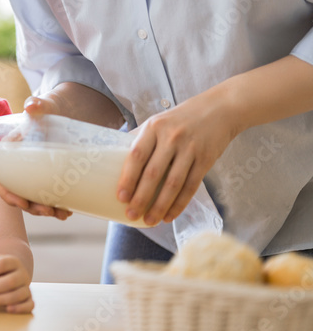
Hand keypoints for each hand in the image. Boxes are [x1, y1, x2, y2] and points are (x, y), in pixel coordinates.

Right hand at [0, 96, 72, 220]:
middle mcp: (17, 163)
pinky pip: (46, 196)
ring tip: (62, 213)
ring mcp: (31, 171)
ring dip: (45, 210)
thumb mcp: (44, 106)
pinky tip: (68, 209)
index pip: (1, 177)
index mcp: (10, 150)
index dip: (8, 194)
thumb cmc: (49, 108)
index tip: (23, 204)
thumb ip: (37, 105)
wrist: (65, 111)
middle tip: (49, 211)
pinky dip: (56, 206)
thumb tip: (32, 106)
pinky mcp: (46, 175)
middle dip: (32, 207)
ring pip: (32, 198)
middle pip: (18, 192)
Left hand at [0, 254, 33, 313]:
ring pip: (19, 294)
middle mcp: (22, 274)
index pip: (2, 265)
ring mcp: (27, 287)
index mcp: (13, 262)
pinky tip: (8, 309)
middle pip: (10, 281)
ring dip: (1, 299)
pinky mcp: (29, 298)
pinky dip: (20, 308)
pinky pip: (30, 304)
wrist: (11, 272)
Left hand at [119, 99, 236, 225]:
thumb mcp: (156, 122)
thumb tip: (112, 156)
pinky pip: (191, 186)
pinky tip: (169, 216)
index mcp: (153, 128)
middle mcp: (171, 138)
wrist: (219, 109)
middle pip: (153, 173)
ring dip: (160, 205)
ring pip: (173, 184)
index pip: (137, 156)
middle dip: (141, 197)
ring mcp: (190, 149)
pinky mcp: (205, 160)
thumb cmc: (179, 119)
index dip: (128, 178)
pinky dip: (179, 204)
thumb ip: (139, 139)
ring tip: (149, 220)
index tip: (120, 196)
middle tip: (131, 214)